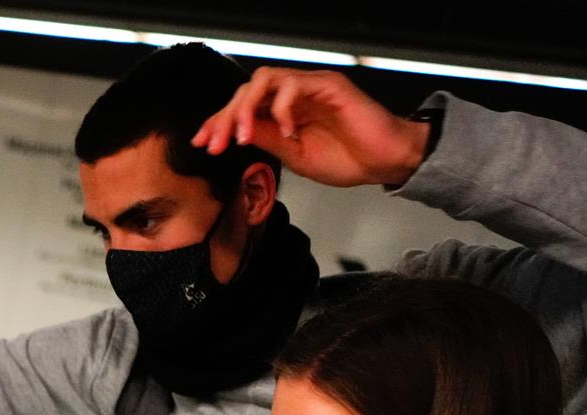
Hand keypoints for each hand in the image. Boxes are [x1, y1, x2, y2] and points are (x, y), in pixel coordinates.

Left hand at [191, 68, 430, 188]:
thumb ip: (268, 139)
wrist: (384, 162)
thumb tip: (236, 134)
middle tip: (215, 143)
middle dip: (225, 117)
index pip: (243, 107)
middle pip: (247, 90)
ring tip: (242, 136)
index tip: (201, 143)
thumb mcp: (295, 155)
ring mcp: (310, 87)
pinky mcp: (329, 85)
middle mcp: (294, 94)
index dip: (219, 122)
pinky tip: (286, 131)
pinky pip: (294, 86)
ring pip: (265, 80)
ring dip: (246, 108)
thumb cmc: (348, 158)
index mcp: (284, 111)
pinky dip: (282, 108)